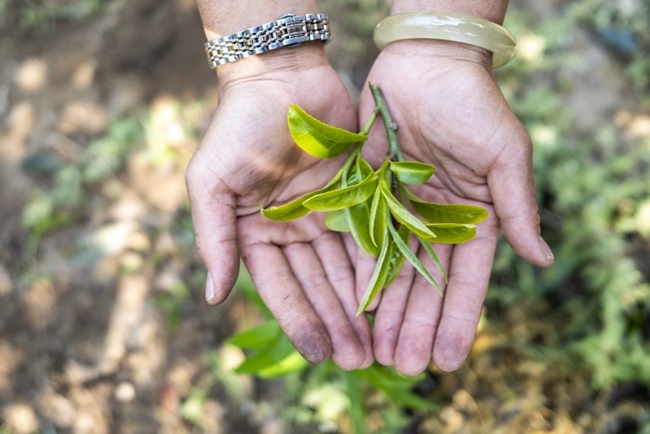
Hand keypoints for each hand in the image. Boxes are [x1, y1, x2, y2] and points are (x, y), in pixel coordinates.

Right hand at [185, 49, 372, 369]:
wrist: (281, 76)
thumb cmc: (237, 128)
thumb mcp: (211, 183)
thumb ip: (212, 239)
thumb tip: (212, 298)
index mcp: (256, 234)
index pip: (280, 288)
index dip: (299, 321)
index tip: (318, 354)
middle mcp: (292, 231)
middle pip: (318, 286)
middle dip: (336, 324)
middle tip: (358, 361)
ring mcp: (325, 215)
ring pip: (346, 269)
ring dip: (360, 306)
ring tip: (378, 342)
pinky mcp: (355, 195)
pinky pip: (369, 236)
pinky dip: (378, 267)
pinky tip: (392, 297)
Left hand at [357, 41, 553, 374]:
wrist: (425, 65)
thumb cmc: (473, 104)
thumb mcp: (505, 155)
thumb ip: (518, 208)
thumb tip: (543, 259)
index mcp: (475, 218)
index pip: (467, 281)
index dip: (457, 320)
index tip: (449, 360)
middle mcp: (438, 222)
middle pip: (426, 285)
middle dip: (415, 326)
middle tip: (404, 366)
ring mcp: (403, 212)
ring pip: (394, 271)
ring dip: (386, 312)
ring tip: (376, 352)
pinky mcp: (371, 196)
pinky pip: (365, 242)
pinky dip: (361, 274)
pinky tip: (355, 306)